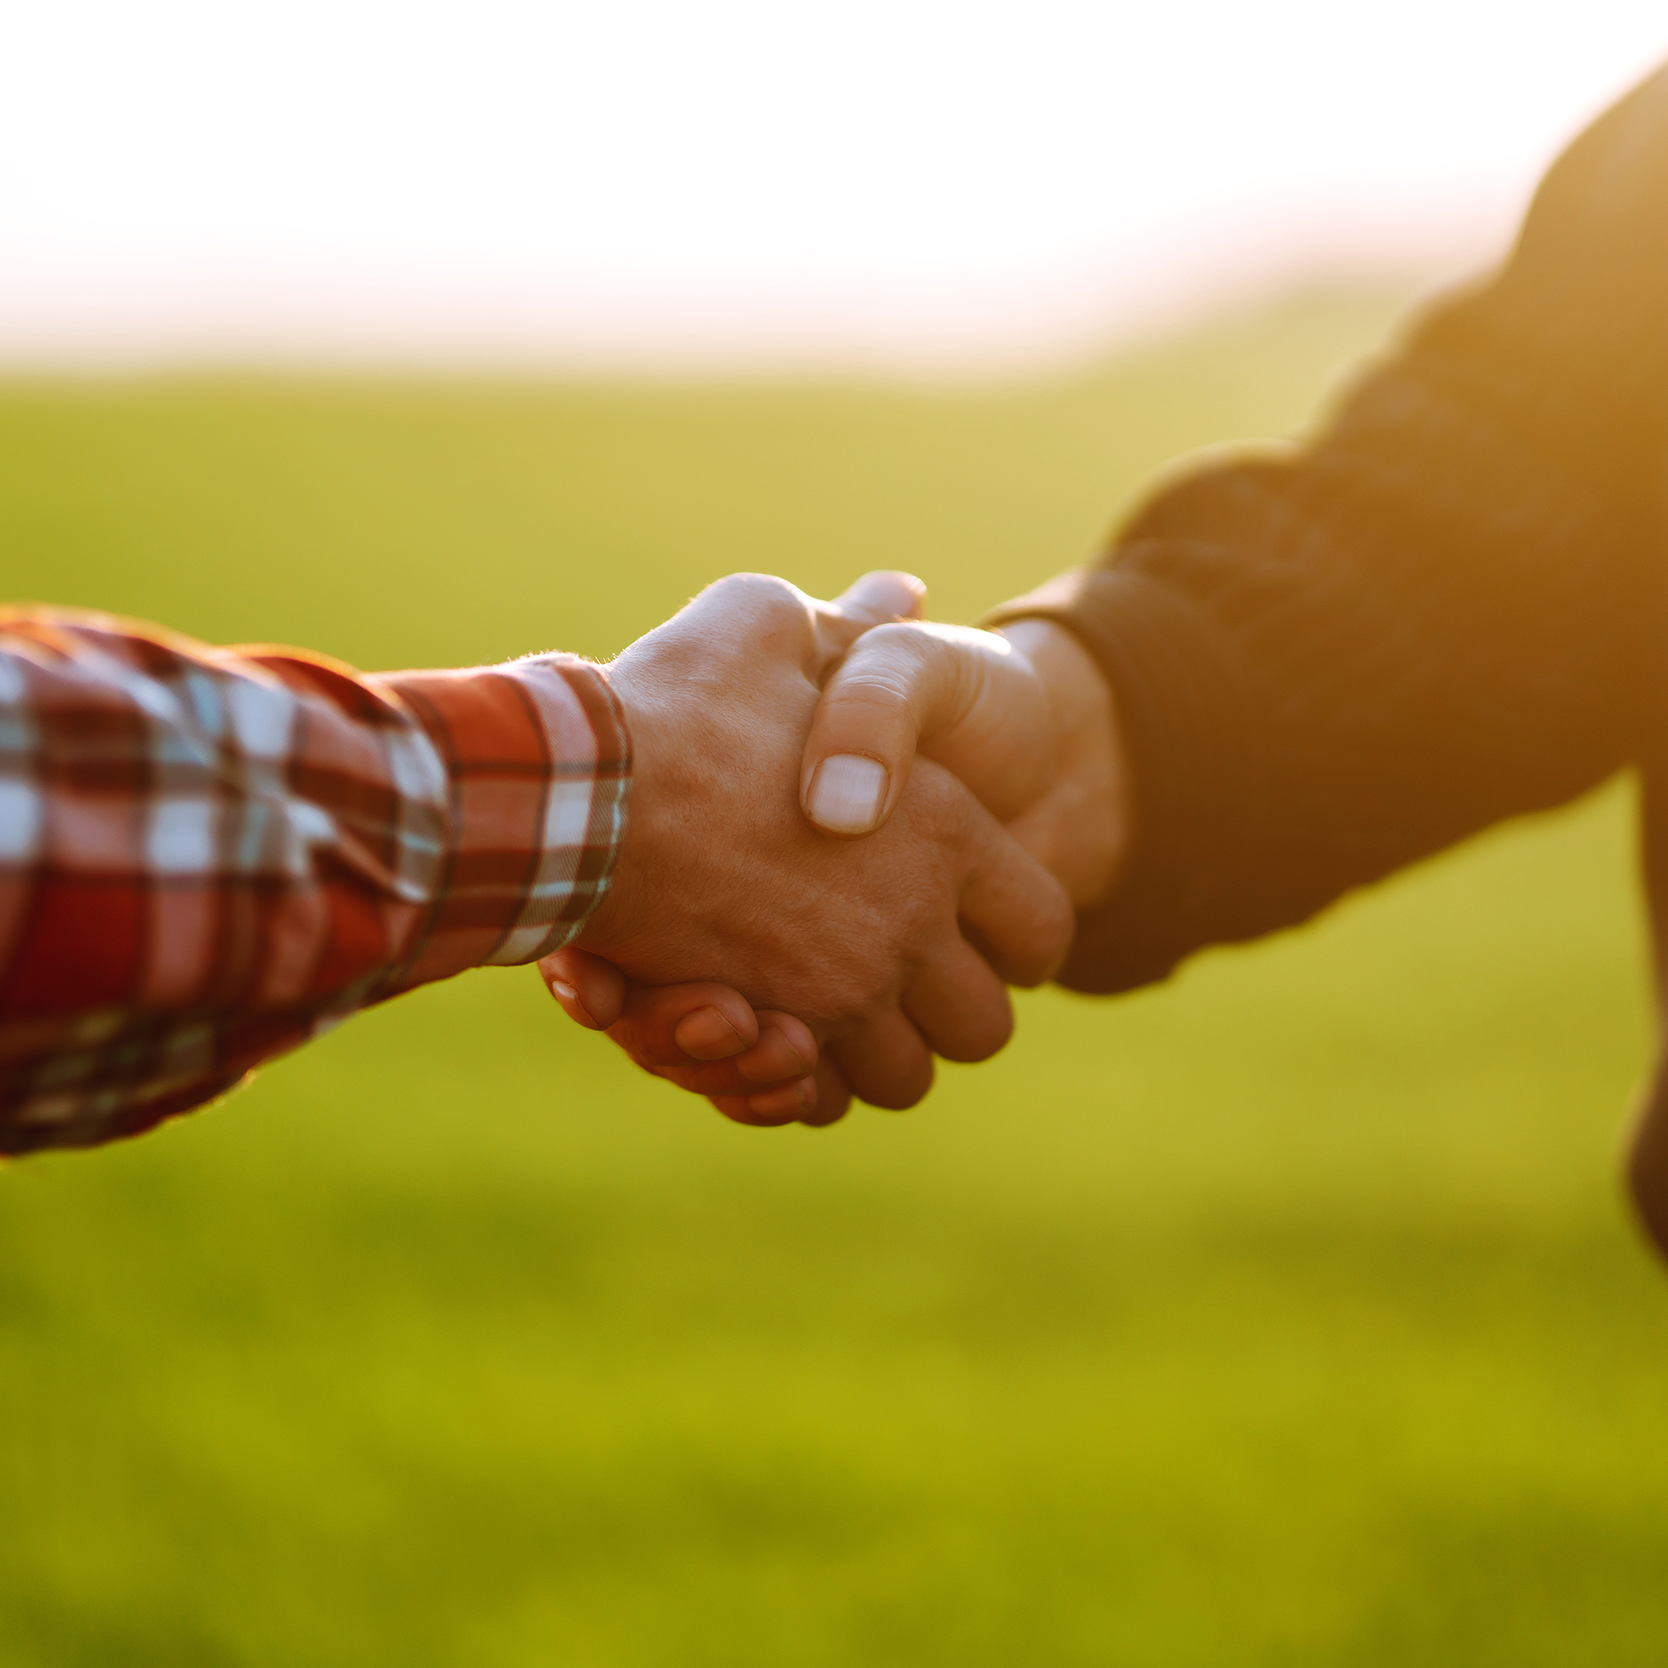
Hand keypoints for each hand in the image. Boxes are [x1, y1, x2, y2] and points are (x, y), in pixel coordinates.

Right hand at [539, 573, 1075, 1124]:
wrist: (573, 793)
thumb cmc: (677, 703)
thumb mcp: (768, 624)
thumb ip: (848, 626)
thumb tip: (898, 588)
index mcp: (944, 830)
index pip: (1042, 927)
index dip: (1022, 934)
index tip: (987, 931)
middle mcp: (909, 925)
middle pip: (983, 1025)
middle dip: (951, 1010)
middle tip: (908, 979)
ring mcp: (842, 992)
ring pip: (905, 1076)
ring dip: (877, 1053)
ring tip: (837, 1012)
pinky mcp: (768, 1039)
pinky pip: (819, 1101)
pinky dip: (804, 1087)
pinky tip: (778, 1041)